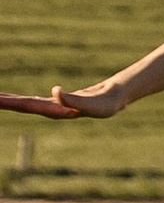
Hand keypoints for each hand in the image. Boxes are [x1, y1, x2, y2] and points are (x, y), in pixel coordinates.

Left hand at [0, 84, 120, 120]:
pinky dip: (19, 100)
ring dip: (9, 102)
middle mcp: (49, 109)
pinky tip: (12, 101)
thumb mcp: (91, 102)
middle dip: (5, 102)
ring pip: (24, 104)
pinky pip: (31, 101)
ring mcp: (51, 106)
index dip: (10, 103)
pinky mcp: (54, 102)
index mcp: (55, 110)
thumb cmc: (105, 103)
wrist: (114, 99)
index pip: (27, 105)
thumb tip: (54, 92)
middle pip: (21, 105)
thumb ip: (72, 99)